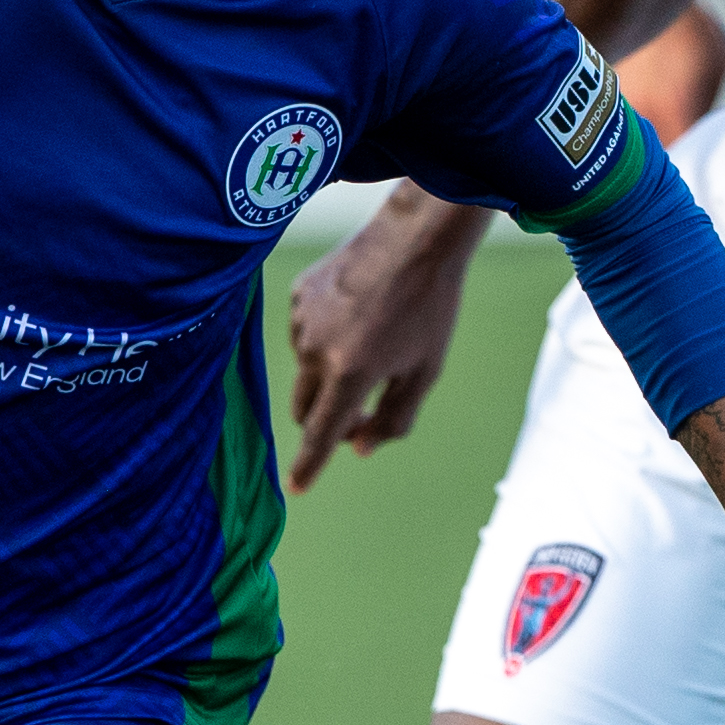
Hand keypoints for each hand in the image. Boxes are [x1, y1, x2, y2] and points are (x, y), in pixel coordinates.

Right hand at [286, 189, 482, 482]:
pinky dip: (325, 337)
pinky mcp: (298, 295)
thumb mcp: (425, 370)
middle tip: (363, 410)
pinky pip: (304, 333)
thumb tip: (361, 448)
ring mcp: (302, 320)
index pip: (322, 434)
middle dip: (328, 418)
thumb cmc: (429, 307)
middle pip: (305, 409)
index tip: (296, 487)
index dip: (308, 466)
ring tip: (372, 338)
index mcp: (351, 372)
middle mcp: (316, 349)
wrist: (416, 237)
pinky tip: (357, 313)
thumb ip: (394, 418)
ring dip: (330, 372)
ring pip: (307, 370)